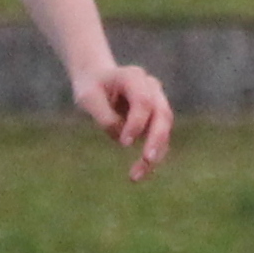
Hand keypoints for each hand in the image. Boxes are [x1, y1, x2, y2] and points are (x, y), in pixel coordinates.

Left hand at [77, 64, 171, 182]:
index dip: (137, 123)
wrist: (97, 80)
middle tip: (147, 159)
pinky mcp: (156, 119)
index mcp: (134, 76)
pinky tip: (138, 173)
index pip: (143, 101)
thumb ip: (104, 116)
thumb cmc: (91, 88)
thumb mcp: (88, 99)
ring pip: (165, 130)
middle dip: (156, 139)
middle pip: (163, 114)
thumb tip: (122, 138)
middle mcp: (151, 88)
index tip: (124, 143)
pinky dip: (151, 157)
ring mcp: (157, 102)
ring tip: (136, 175)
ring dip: (155, 154)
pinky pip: (160, 140)